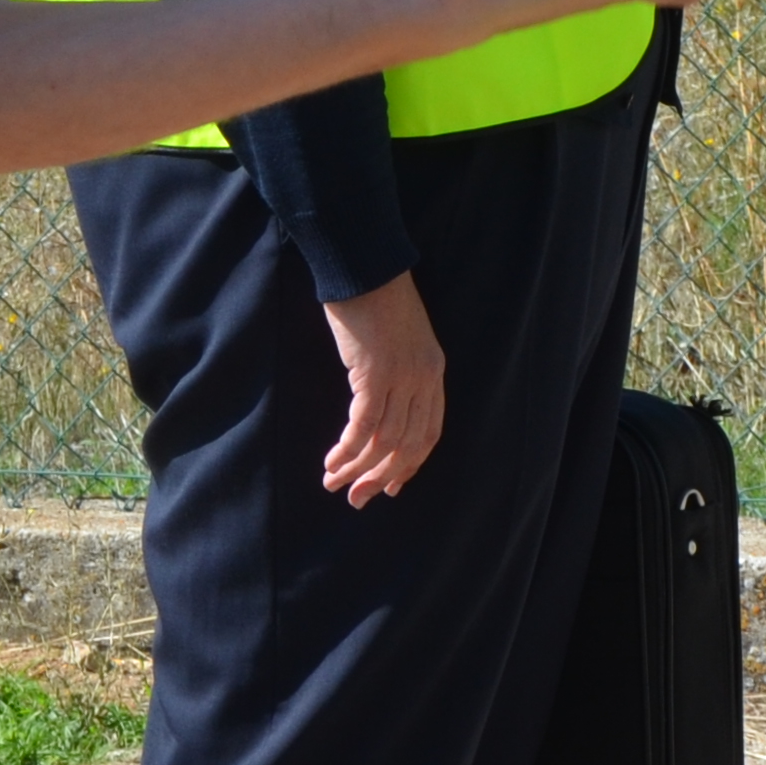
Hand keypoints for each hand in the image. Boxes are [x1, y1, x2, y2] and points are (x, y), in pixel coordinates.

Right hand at [320, 272, 442, 507]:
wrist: (364, 266)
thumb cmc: (374, 297)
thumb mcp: (398, 338)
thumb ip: (396, 370)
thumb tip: (375, 402)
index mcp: (433, 371)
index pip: (429, 433)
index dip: (409, 464)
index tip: (388, 485)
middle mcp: (423, 379)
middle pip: (409, 444)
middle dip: (382, 476)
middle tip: (358, 498)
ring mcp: (401, 377)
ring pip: (384, 440)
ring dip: (358, 468)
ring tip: (335, 483)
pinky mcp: (374, 374)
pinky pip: (363, 425)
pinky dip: (348, 450)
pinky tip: (333, 462)